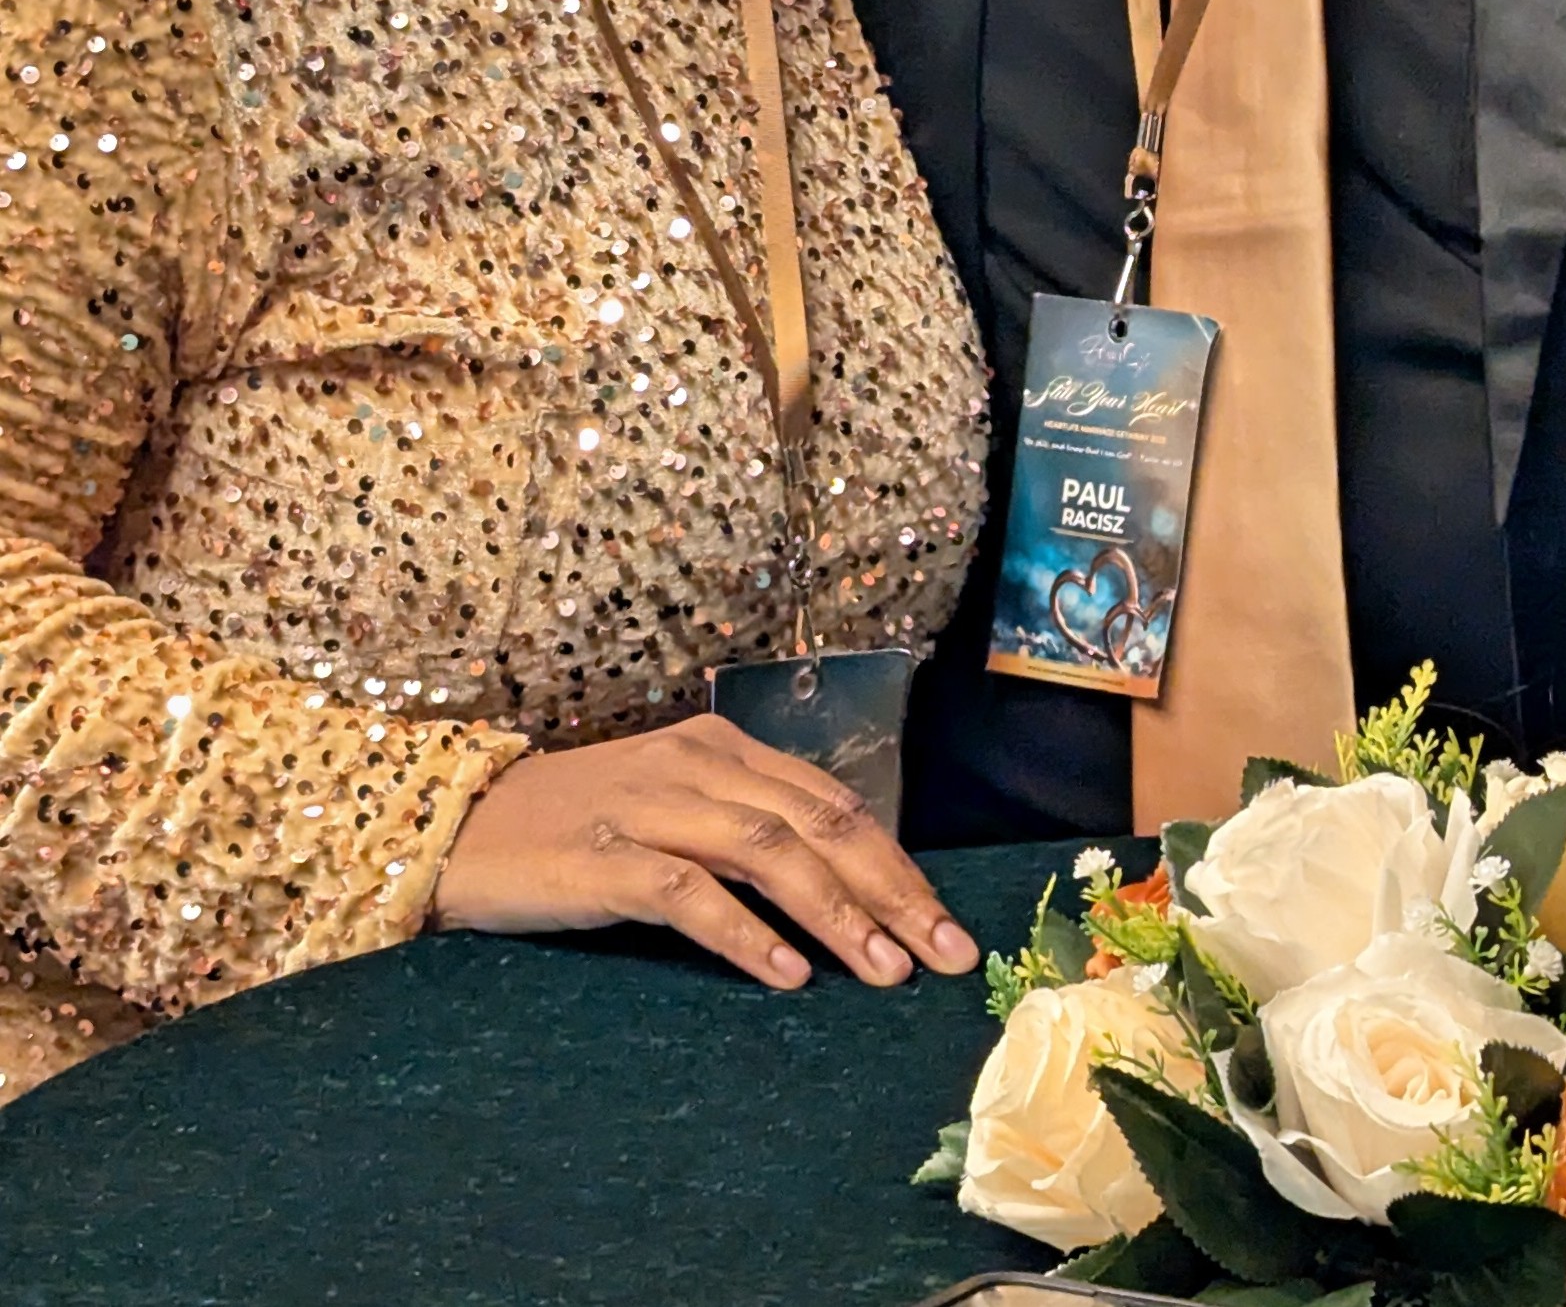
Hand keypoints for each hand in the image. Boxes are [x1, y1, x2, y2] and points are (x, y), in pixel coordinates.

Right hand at [431, 713, 978, 992]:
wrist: (460, 826)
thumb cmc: (574, 830)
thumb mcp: (672, 810)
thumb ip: (745, 831)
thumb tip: (843, 892)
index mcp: (721, 749)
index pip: (832, 803)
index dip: (896, 863)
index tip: (948, 924)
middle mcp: (695, 765)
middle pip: (818, 825)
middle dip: (891, 891)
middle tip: (945, 957)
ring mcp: (649, 807)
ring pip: (768, 851)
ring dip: (836, 914)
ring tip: (884, 971)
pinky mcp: (603, 858)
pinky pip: (688, 893)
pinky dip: (745, 933)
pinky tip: (786, 975)